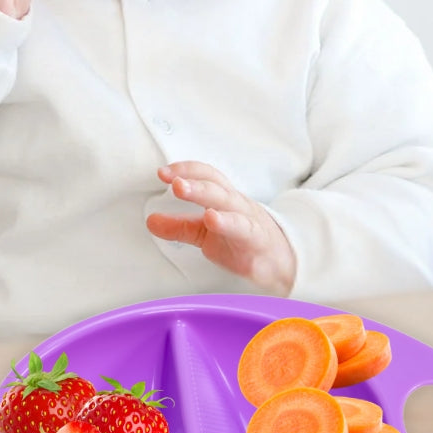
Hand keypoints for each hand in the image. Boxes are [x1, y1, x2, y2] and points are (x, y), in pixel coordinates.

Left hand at [146, 161, 295, 295]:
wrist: (281, 262)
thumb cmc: (243, 241)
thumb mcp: (205, 233)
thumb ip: (179, 227)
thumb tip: (151, 221)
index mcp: (224, 198)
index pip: (206, 175)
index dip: (185, 170)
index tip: (162, 172)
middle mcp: (236, 204)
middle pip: (215, 184)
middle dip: (192, 179)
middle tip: (171, 179)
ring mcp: (247, 220)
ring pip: (228, 202)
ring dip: (205, 194)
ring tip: (183, 189)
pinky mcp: (255, 240)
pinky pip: (242, 228)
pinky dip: (227, 222)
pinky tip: (213, 219)